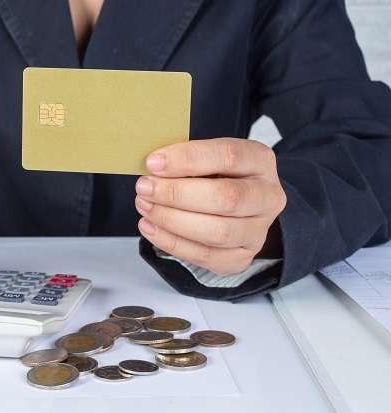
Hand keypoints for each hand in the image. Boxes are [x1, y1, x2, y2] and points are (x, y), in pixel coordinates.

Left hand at [134, 138, 286, 275]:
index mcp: (260, 161)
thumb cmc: (215, 175)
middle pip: (226, 198)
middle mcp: (267, 197)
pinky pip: (204, 255)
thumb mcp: (205, 157)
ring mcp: (257, 231)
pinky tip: (149, 227)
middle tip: (144, 188)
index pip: (228, 156)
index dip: (188, 159)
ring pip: (217, 232)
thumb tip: (153, 166)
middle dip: (177, 194)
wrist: (235, 206)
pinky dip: (171, 242)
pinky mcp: (241, 257)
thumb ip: (185, 159)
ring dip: (172, 219)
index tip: (153, 163)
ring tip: (145, 206)